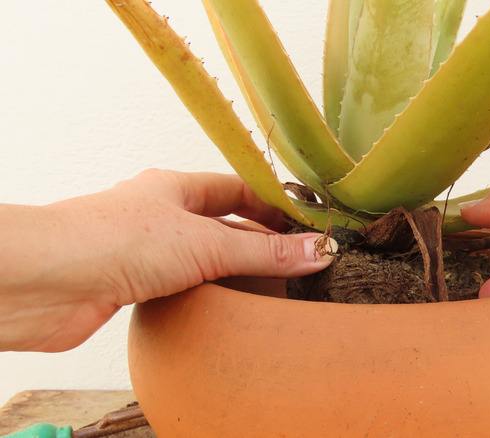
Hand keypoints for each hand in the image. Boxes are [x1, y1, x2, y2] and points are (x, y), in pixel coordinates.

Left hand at [0, 169, 335, 351]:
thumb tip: (317, 251)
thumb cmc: (114, 240)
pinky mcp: (131, 285)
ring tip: (266, 291)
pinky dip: (203, 297)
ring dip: (229, 273)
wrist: (49, 282)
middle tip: (292, 263)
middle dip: (256, 243)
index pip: (236, 189)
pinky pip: (179, 288)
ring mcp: (144, 251)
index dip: (271, 204)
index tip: (303, 225)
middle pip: (221, 225)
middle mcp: (160, 215)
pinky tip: (222, 311)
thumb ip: (264, 252)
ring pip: (199, 259)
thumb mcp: (207, 244)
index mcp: (175, 187)